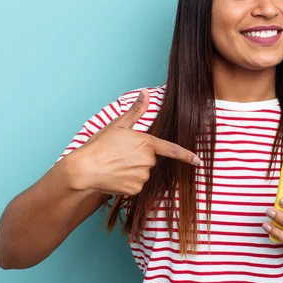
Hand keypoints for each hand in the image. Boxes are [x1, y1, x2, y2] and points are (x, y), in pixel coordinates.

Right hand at [66, 90, 199, 194]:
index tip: (198, 160)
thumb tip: (145, 92)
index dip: (187, 155)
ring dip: (134, 170)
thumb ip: (136, 110)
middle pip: (151, 160)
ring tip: (115, 165)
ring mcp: (142, 177)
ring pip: (143, 173)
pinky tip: (115, 176)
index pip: (172, 150)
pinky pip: (136, 185)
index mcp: (147, 143)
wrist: (84, 169)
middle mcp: (148, 161)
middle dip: (140, 157)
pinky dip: (127, 182)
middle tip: (121, 154)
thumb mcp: (118, 124)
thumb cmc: (100, 145)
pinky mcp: (134, 190)